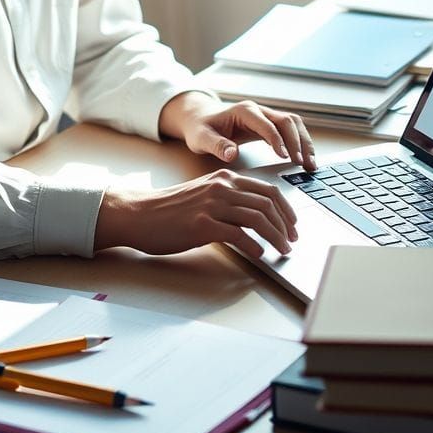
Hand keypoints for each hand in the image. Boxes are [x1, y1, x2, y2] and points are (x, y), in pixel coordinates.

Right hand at [94, 170, 298, 257]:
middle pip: (268, 203)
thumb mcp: (203, 194)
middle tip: (292, 241)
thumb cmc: (168, 209)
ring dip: (276, 237)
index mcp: (225, 179)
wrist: (139, 214)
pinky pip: (239, 235)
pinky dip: (254, 246)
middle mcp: (222, 187)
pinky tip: (259, 254)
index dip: (286, 209)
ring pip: (258, 219)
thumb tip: (255, 216)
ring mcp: (212, 205)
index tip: (293, 225)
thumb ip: (228, 199)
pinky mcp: (203, 224)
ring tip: (282, 250)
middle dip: (286, 224)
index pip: (268, 190)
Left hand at [159, 92, 316, 170]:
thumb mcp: (201, 138)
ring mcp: (266, 115)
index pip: (267, 124)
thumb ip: (216, 145)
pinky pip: (291, 130)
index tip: (285, 158)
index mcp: (243, 111)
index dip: (278, 140)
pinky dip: (301, 142)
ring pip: (293, 123)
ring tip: (311, 164)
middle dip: (298, 142)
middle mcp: (258, 110)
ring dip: (304, 142)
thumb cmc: (200, 128)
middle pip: (287, 121)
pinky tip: (305, 159)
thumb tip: (232, 154)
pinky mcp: (269, 124)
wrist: (200, 118)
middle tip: (304, 165)